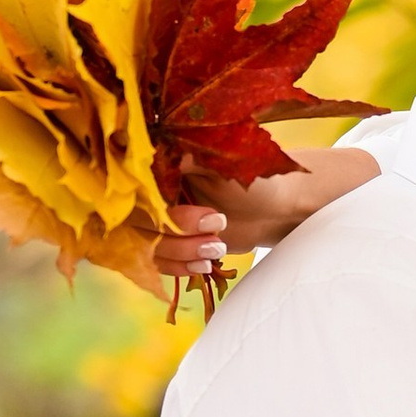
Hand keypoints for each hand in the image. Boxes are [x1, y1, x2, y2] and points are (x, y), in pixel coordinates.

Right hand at [149, 141, 380, 280]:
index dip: (166, 209)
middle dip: (179, 235)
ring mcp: (159, 218)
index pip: (138, 190)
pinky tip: (206, 262)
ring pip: (149, 247)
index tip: (207, 215)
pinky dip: (181, 266)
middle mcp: (153, 191)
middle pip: (139, 224)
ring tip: (217, 247)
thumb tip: (166, 150)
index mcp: (161, 165)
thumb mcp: (226, 166)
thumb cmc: (255, 179)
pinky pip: (160, 262)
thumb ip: (193, 159)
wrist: (277, 207)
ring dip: (183, 252)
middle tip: (218, 230)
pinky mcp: (170, 242)